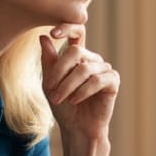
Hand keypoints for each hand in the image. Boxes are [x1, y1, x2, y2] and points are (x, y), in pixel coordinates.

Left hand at [39, 24, 119, 141]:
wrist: (77, 128)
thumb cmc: (63, 106)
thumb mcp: (50, 82)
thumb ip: (48, 60)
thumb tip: (42, 36)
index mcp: (78, 56)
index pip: (77, 32)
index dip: (67, 28)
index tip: (53, 34)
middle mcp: (92, 59)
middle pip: (76, 51)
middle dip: (59, 70)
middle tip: (49, 88)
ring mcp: (104, 69)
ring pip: (84, 69)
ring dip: (67, 85)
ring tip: (58, 98)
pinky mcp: (113, 81)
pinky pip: (97, 80)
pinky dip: (83, 91)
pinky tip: (74, 100)